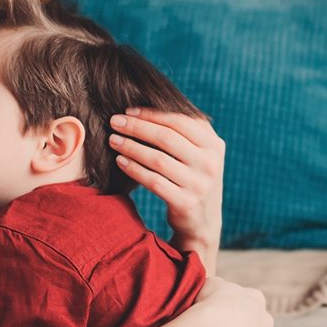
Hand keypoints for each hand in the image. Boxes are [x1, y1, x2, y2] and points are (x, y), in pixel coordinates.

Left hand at [109, 107, 224, 272]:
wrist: (204, 220)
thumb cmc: (194, 177)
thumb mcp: (200, 153)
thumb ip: (184, 131)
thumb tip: (146, 106)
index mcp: (214, 144)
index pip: (180, 121)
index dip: (151, 114)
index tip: (128, 110)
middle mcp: (210, 163)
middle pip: (167, 138)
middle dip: (137, 127)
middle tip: (114, 121)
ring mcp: (200, 184)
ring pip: (158, 159)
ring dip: (131, 147)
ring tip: (113, 140)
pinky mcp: (186, 203)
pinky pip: (154, 181)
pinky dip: (134, 169)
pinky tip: (120, 161)